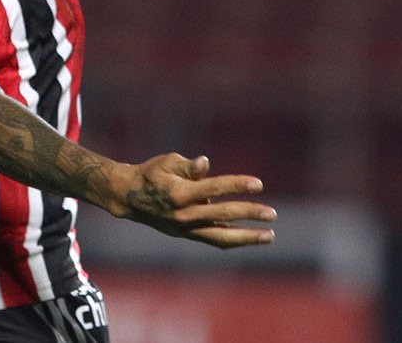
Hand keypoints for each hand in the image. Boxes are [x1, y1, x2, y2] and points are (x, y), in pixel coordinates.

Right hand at [114, 153, 275, 248]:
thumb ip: (188, 166)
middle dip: (250, 214)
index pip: (215, 189)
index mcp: (179, 193)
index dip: (237, 185)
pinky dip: (234, 239)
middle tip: (272, 214)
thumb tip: (205, 164)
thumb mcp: (166, 162)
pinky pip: (214, 240)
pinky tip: (252, 238)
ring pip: (221, 237)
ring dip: (247, 237)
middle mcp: (184, 214)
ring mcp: (186, 228)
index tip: (258, 184)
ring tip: (269, 236)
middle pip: (223, 214)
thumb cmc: (152, 173)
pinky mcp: (187, 235)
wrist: (128, 197)